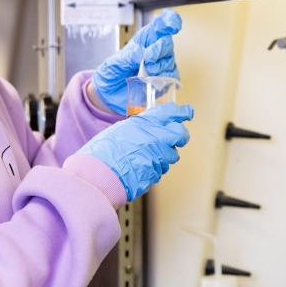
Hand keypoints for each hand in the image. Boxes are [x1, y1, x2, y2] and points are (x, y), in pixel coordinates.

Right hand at [78, 102, 193, 200]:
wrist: (98, 174)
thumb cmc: (104, 152)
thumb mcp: (119, 130)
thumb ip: (138, 128)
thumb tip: (148, 129)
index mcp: (145, 123)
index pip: (170, 112)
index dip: (181, 112)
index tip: (187, 112)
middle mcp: (156, 138)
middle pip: (180, 134)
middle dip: (180, 136)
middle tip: (176, 138)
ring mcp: (158, 157)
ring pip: (172, 155)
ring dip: (164, 156)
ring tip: (145, 157)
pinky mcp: (156, 174)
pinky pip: (160, 169)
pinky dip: (154, 168)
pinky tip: (140, 168)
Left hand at [91, 9, 181, 114]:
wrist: (109, 93)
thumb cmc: (111, 73)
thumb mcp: (113, 63)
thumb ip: (127, 56)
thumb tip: (141, 52)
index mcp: (142, 39)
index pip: (160, 24)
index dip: (169, 21)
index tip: (170, 25)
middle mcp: (154, 48)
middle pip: (167, 42)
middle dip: (158, 50)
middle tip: (146, 60)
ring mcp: (160, 63)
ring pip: (169, 60)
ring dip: (158, 67)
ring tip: (144, 73)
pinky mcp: (164, 78)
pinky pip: (172, 75)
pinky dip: (164, 78)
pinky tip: (153, 80)